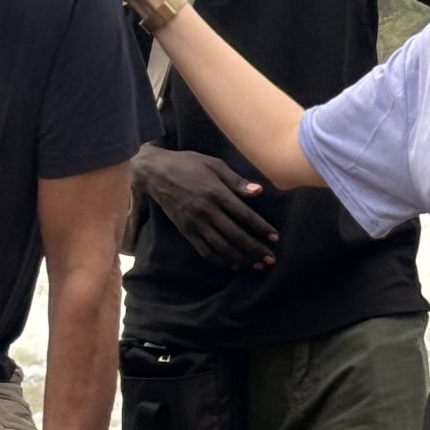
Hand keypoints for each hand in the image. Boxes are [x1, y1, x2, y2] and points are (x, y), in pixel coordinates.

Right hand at [134, 145, 277, 269]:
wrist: (154, 172)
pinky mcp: (185, 231)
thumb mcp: (214, 164)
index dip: (261, 228)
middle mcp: (206, 211)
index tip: (275, 238)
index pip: (244, 215)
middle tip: (271, 260)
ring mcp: (194, 223)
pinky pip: (204, 250)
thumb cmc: (188, 164)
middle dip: (255, 249)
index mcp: (216, 193)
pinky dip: (220, 260)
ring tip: (256, 265)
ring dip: (241, 258)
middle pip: (235, 235)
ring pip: (221, 247)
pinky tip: (233, 264)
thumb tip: (259, 192)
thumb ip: (237, 180)